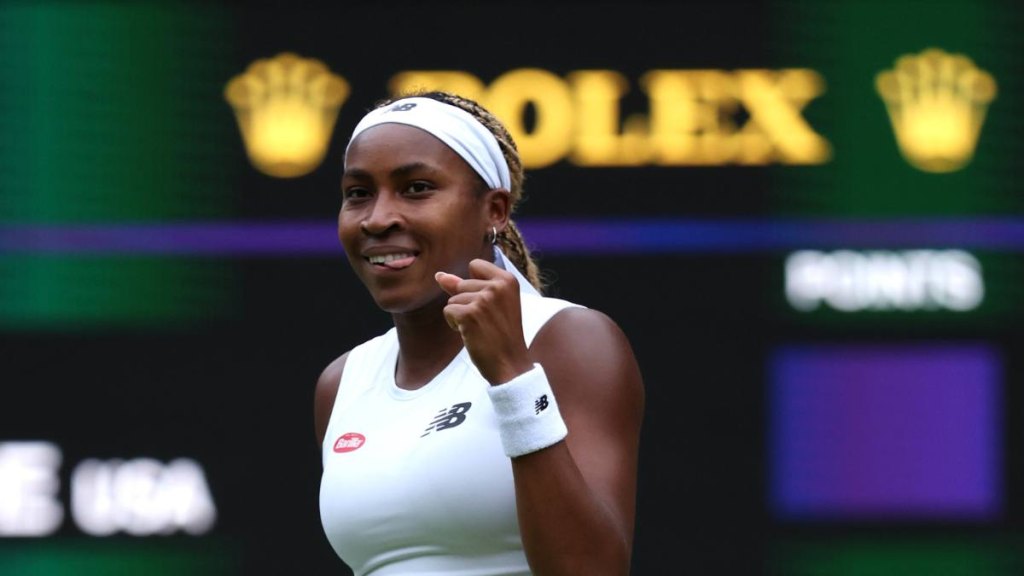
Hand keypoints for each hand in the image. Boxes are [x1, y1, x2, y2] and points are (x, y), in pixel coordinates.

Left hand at [435, 258, 532, 384]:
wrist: (510, 364)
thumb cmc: (501, 335)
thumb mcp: (490, 304)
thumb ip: (465, 285)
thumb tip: (439, 275)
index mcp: (508, 280)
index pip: (475, 265)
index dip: (474, 285)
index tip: (489, 303)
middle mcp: (497, 286)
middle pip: (462, 283)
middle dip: (467, 302)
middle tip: (487, 321)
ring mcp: (484, 300)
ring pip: (453, 299)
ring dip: (460, 315)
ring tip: (481, 329)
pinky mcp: (470, 314)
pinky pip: (448, 311)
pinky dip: (455, 324)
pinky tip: (471, 334)